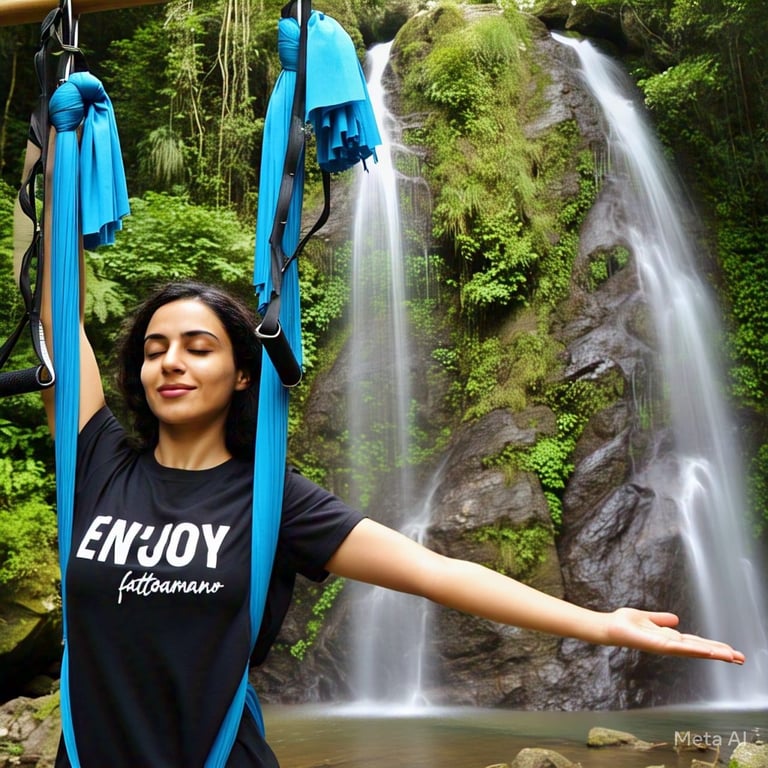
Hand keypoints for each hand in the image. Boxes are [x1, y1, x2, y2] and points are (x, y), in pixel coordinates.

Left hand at [604, 608, 744, 662]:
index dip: (713, 646)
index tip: (731, 650)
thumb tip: (675, 618)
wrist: (608, 627)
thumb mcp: (646, 618)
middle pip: (699, 649)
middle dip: (720, 653)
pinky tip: (708, 652)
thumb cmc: (623, 623)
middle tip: (741, 658)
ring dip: (713, 653)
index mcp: (668, 637)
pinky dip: (695, 650)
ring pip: (694, 650)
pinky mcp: (658, 645)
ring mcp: (665, 646)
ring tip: (732, 657)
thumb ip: (660, 619)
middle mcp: (669, 644)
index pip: (695, 643)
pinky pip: (680, 648)